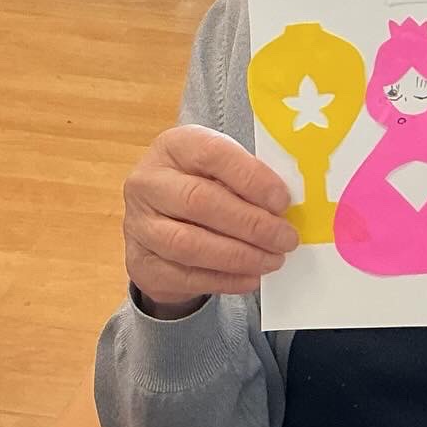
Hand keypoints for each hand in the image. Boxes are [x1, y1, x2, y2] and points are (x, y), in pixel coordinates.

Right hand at [124, 125, 298, 317]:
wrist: (161, 216)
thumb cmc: (206, 183)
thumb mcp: (224, 166)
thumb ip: (250, 177)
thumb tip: (287, 205)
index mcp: (175, 146)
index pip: (212, 155)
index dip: (251, 178)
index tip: (282, 200)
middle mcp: (148, 183)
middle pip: (200, 202)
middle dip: (250, 224)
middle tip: (286, 238)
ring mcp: (139, 224)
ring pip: (188, 245)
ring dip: (239, 256)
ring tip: (273, 259)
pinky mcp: (141, 263)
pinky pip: (184, 276)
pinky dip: (224, 280)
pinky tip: (251, 277)